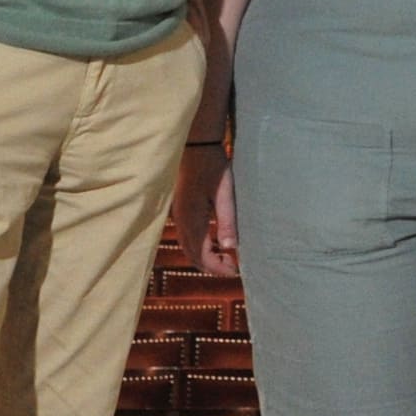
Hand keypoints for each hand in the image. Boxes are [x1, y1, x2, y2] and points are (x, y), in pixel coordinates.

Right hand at [174, 144, 234, 271]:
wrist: (196, 145)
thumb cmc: (213, 166)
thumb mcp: (225, 193)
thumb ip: (227, 221)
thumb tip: (231, 248)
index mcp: (192, 219)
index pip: (202, 255)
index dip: (218, 268)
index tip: (236, 270)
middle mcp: (181, 221)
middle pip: (193, 255)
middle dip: (211, 266)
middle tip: (233, 267)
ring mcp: (179, 216)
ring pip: (188, 247)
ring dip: (205, 258)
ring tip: (226, 258)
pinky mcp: (180, 210)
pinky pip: (187, 237)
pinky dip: (199, 247)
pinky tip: (214, 243)